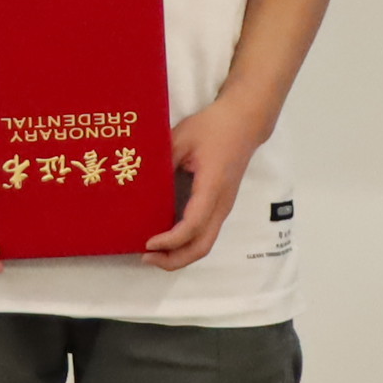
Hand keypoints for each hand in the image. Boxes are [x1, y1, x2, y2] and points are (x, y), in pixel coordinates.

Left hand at [140, 98, 275, 270]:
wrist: (244, 123)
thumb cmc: (213, 127)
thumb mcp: (181, 138)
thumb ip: (161, 162)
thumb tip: (139, 185)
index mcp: (212, 186)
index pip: (193, 225)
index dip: (170, 240)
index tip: (148, 242)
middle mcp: (221, 204)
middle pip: (202, 246)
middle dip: (174, 259)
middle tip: (146, 256)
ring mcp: (223, 207)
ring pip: (205, 244)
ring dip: (179, 254)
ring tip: (152, 252)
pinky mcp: (220, 206)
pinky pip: (204, 234)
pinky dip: (185, 243)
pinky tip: (165, 238)